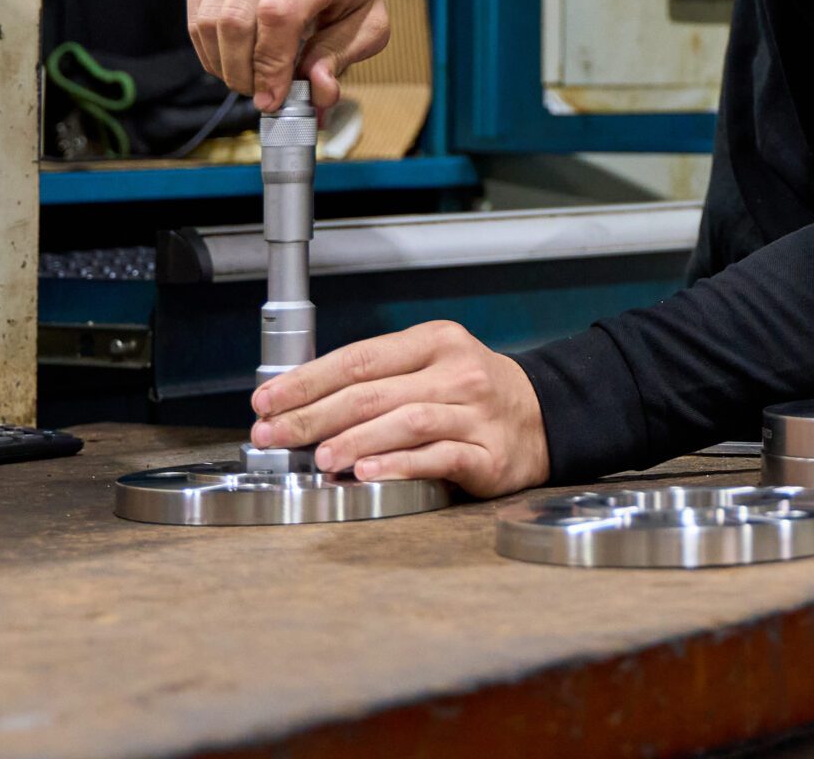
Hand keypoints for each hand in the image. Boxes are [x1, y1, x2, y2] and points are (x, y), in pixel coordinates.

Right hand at [184, 0, 387, 111]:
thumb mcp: (366, 19)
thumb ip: (342, 57)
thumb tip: (319, 92)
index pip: (280, 13)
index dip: (270, 64)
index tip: (272, 97)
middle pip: (237, 20)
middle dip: (243, 72)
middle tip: (259, 92)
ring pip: (209, 20)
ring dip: (223, 63)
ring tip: (248, 75)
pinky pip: (195, 13)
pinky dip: (208, 47)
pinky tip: (232, 53)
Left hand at [251, 321, 549, 497]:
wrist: (545, 416)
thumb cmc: (473, 393)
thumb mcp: (433, 364)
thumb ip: (381, 378)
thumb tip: (304, 403)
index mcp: (436, 342)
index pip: (360, 357)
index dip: (308, 380)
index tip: (268, 400)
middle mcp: (457, 372)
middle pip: (373, 392)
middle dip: (314, 415)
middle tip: (274, 435)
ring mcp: (476, 413)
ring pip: (406, 422)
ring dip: (354, 441)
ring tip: (318, 458)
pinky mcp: (490, 454)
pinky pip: (438, 457)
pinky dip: (399, 465)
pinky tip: (368, 472)